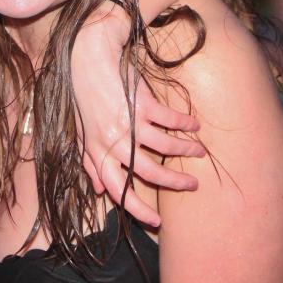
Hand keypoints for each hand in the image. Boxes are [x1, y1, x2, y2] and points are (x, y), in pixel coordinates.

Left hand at [72, 3, 204, 226]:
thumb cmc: (84, 97)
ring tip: (199, 152)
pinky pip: (171, 121)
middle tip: (193, 185)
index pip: (118, 190)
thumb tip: (99, 190)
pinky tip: (195, 126)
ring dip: (186, 151)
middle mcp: (113, 142)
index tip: (156, 222)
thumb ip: (91, 162)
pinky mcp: (142, 104)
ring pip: (165, 147)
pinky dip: (185, 125)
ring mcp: (128, 123)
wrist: (87, 60)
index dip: (137, 209)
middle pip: (148, 173)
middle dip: (174, 182)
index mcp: (97, 152)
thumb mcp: (83, 133)